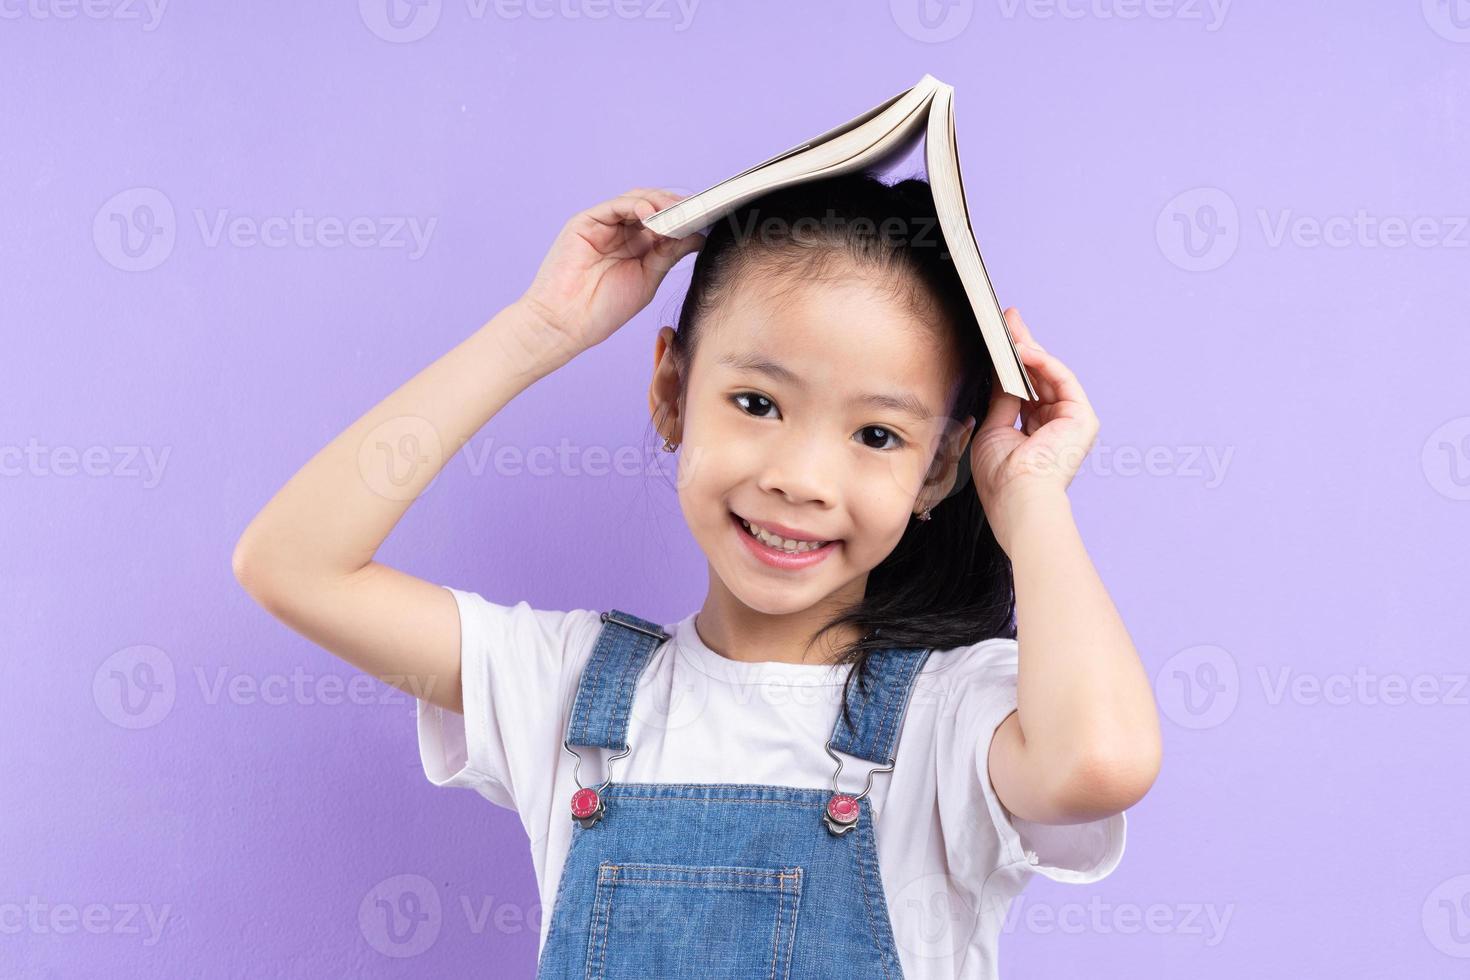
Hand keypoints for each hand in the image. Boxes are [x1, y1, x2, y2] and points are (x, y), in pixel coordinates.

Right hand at [518, 187, 705, 353]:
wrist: (566, 324)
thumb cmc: (603, 309)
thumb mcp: (648, 279)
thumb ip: (668, 253)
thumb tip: (698, 234)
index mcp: (637, 247)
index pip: (665, 223)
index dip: (684, 219)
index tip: (707, 219)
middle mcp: (621, 232)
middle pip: (654, 207)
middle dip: (676, 208)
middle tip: (696, 212)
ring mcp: (603, 225)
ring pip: (637, 202)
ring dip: (660, 204)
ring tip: (676, 213)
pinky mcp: (586, 222)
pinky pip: (616, 206)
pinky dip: (636, 205)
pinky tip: (652, 214)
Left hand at [970, 308, 1099, 547]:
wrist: (1018, 497)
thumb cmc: (1002, 477)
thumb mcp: (995, 429)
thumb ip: (1002, 400)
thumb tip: (1000, 373)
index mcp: (1036, 433)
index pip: (1024, 390)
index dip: (1011, 364)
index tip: (998, 341)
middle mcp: (1056, 426)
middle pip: (1037, 377)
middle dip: (1022, 347)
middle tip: (1008, 319)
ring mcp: (1071, 421)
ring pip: (1049, 374)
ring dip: (1028, 348)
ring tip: (1010, 327)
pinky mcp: (1082, 418)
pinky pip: (1061, 379)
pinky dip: (1042, 362)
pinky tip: (1023, 349)